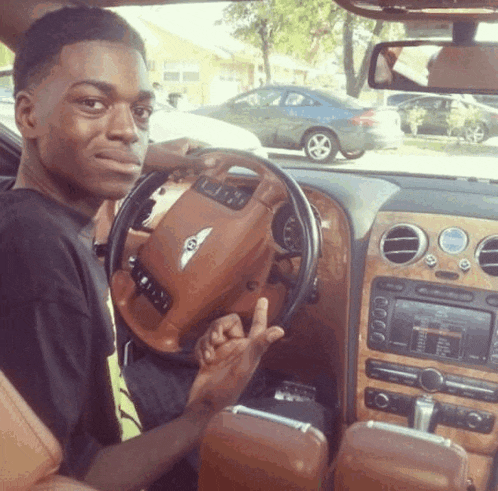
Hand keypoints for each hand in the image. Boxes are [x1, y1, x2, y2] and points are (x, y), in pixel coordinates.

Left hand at [143, 138, 208, 173]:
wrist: (138, 162)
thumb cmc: (156, 157)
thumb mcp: (179, 162)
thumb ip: (196, 163)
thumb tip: (214, 162)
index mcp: (187, 142)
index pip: (206, 147)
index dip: (211, 156)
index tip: (216, 166)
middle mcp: (183, 147)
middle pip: (198, 159)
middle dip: (194, 169)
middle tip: (188, 173)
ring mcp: (177, 154)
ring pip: (189, 167)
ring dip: (185, 174)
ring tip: (176, 175)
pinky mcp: (171, 162)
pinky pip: (181, 170)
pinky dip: (178, 175)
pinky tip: (172, 178)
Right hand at [186, 298, 284, 414]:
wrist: (202, 406)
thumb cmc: (226, 391)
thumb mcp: (244, 366)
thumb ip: (259, 345)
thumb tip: (280, 330)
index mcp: (248, 350)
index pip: (257, 326)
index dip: (260, 313)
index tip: (263, 299)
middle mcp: (236, 349)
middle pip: (227, 322)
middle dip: (218, 328)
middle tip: (214, 341)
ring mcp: (222, 352)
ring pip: (213, 331)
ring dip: (206, 341)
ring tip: (208, 356)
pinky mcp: (208, 356)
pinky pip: (202, 342)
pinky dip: (200, 349)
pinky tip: (202, 361)